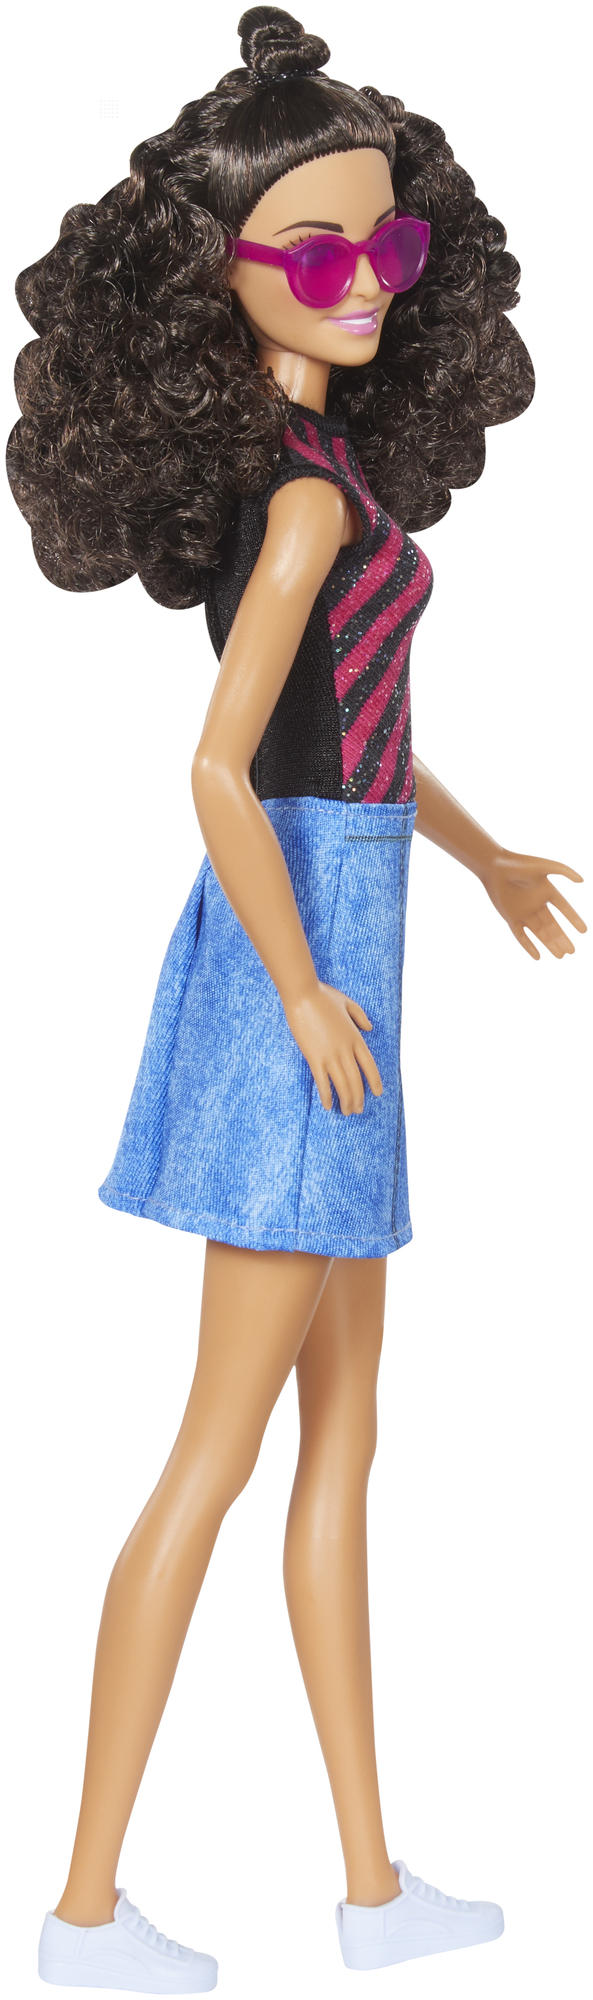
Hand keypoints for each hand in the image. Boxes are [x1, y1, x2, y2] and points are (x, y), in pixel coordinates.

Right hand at [283, 980, 382, 1112]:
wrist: (303, 994)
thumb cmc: (323, 996)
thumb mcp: (347, 1003)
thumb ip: (360, 1016)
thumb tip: (370, 1028)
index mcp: (355, 1037)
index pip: (370, 1065)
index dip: (375, 1081)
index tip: (378, 1093)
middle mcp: (346, 1050)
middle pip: (356, 1080)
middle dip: (358, 1098)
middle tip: (358, 1110)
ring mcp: (331, 1055)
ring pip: (343, 1085)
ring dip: (346, 1101)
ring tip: (346, 1112)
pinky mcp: (314, 1057)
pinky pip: (323, 1082)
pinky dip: (326, 1096)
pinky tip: (327, 1106)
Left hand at [480, 847, 586, 958]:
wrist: (493, 866)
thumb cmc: (518, 863)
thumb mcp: (543, 866)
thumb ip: (563, 871)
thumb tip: (582, 880)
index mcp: (546, 891)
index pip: (564, 908)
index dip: (574, 919)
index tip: (584, 931)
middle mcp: (537, 904)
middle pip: (553, 926)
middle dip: (562, 939)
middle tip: (572, 952)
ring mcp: (524, 912)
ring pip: (540, 933)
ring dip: (550, 945)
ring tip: (561, 956)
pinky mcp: (510, 917)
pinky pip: (521, 935)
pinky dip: (529, 946)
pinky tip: (538, 956)